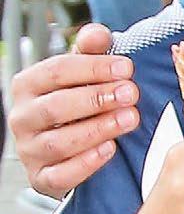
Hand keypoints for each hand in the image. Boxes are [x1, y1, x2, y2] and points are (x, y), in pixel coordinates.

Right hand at [9, 24, 138, 198]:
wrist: (71, 141)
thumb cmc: (77, 98)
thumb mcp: (84, 70)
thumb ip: (91, 48)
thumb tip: (98, 35)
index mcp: (28, 84)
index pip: (57, 71)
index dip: (94, 68)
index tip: (126, 68)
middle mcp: (23, 117)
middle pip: (56, 107)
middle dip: (97, 99)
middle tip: (131, 94)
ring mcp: (29, 150)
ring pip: (59, 142)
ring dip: (98, 129)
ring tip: (129, 119)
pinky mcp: (41, 178)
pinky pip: (60, 175)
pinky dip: (86, 164)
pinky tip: (110, 149)